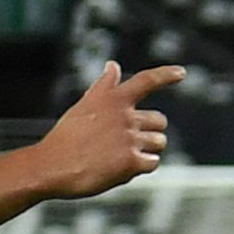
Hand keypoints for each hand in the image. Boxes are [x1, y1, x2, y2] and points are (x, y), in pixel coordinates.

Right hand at [36, 59, 183, 197]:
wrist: (51, 167)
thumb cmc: (66, 138)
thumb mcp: (83, 105)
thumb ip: (104, 86)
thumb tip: (113, 64)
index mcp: (112, 99)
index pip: (146, 81)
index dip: (165, 75)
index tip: (182, 72)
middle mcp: (124, 115)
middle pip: (159, 120)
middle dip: (150, 131)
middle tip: (128, 142)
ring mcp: (129, 138)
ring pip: (159, 142)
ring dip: (147, 150)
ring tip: (122, 156)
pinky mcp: (131, 161)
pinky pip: (152, 163)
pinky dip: (142, 167)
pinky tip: (122, 168)